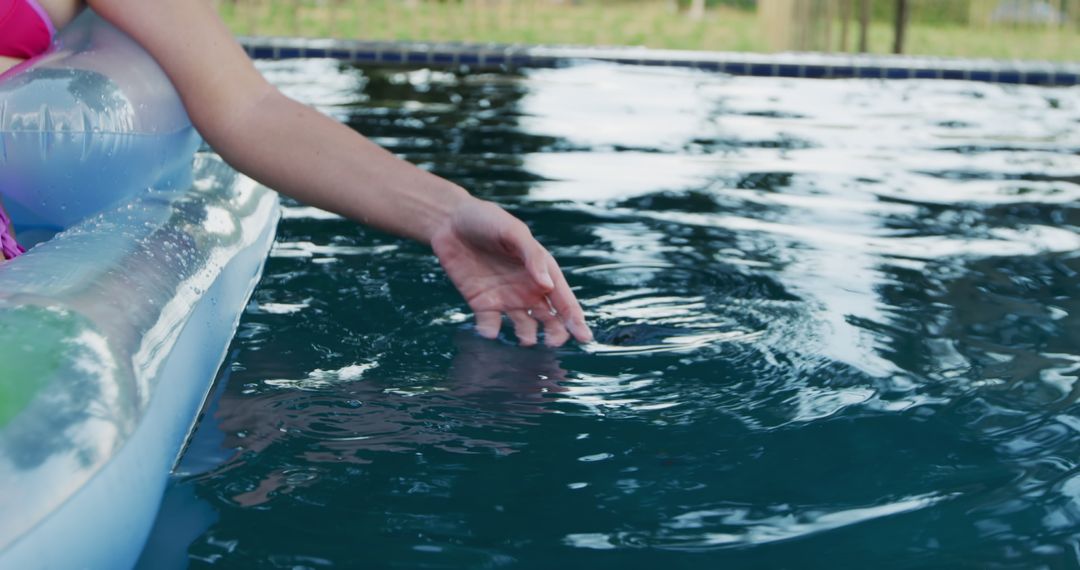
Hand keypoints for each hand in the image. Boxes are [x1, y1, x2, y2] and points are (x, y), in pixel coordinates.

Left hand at [430, 198, 591, 346]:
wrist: (449, 221)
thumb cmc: (487, 220)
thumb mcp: (513, 232)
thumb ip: (532, 256)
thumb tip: (547, 285)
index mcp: (541, 271)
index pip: (563, 299)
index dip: (575, 319)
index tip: (584, 337)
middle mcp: (527, 288)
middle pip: (549, 319)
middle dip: (555, 333)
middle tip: (552, 343)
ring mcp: (505, 298)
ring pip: (524, 327)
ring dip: (527, 337)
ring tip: (525, 341)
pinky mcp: (482, 303)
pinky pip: (490, 324)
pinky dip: (491, 332)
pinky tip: (490, 332)